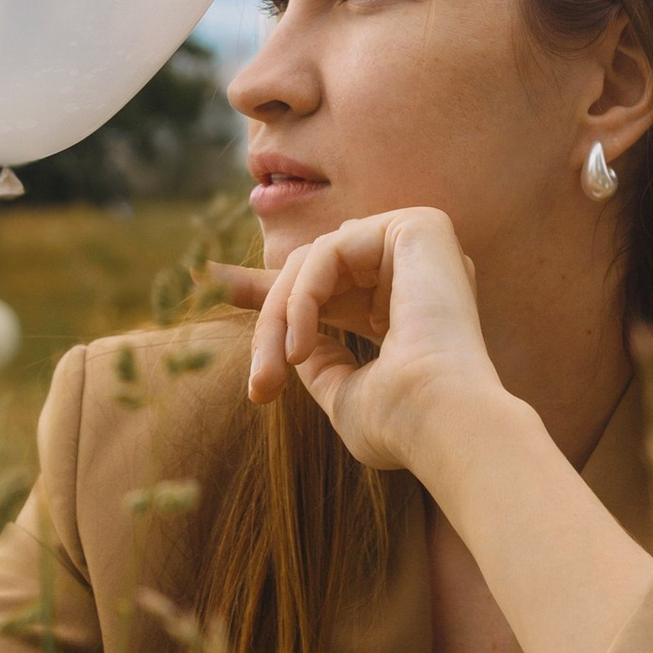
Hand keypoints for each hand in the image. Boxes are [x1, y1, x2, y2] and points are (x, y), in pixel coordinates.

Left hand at [246, 207, 504, 478]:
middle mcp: (417, 271)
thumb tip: (295, 344)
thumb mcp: (346, 395)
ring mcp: (421, 246)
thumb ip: (323, 363)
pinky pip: (330, 248)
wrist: (442, 424)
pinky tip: (303, 346)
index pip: (330, 283)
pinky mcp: (420, 226)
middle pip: (315, 272)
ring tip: (275, 373)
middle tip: (259, 385)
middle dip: (271, 318)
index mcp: (408, 307)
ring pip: (315, 259)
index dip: (270, 285)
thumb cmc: (402, 425)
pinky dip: (304, 297)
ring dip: (281, 316)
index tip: (210, 282)